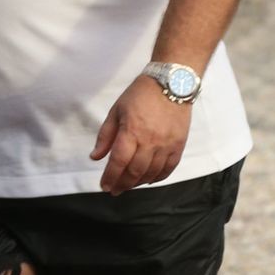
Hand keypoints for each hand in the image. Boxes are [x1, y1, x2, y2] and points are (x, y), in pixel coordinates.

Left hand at [90, 75, 191, 194]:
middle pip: (135, 171)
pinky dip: (158, 177)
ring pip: (152, 172)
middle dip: (123, 184)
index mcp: (131, 131)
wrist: (171, 83)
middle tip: (115, 190)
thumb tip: (96, 157)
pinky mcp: (179, 144)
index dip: (110, 177)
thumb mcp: (116, 111)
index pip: (119, 161)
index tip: (105, 186)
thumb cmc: (139, 96)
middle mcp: (150, 141)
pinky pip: (169, 168)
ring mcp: (167, 144)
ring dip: (138, 183)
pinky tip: (148, 180)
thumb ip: (105, 136)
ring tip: (129, 185)